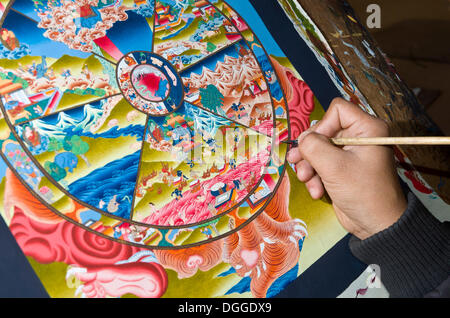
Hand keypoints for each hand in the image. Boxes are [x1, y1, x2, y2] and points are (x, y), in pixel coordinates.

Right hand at [287, 98, 406, 239]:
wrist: (376, 225)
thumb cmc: (363, 192)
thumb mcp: (334, 167)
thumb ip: (313, 147)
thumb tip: (301, 139)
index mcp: (367, 129)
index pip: (337, 110)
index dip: (322, 125)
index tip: (316, 144)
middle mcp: (358, 137)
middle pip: (323, 130)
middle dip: (309, 151)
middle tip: (299, 163)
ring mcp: (349, 154)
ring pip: (318, 149)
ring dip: (309, 166)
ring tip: (308, 181)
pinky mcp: (341, 169)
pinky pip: (320, 164)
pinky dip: (315, 177)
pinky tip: (317, 191)